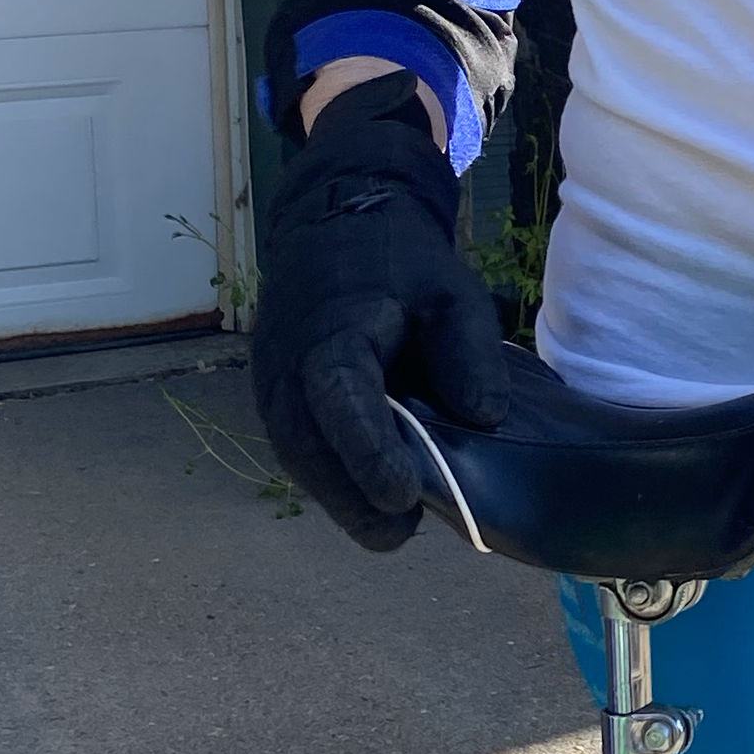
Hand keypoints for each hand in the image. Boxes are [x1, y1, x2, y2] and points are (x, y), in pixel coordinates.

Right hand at [250, 74, 507, 549]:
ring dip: (335, 495)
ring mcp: (271, 379)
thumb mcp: (452, 290)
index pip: (342, 401)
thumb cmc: (400, 258)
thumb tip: (482, 418)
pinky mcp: (275, 390)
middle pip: (306, 444)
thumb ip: (468, 351)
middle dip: (348, 497)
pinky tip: (365, 497)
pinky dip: (327, 474)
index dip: (369, 453)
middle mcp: (287, 362)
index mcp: (331, 332)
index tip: (403, 497)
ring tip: (387, 530)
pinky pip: (295, 441)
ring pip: (295, 451)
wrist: (336, 217)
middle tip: (397, 536)